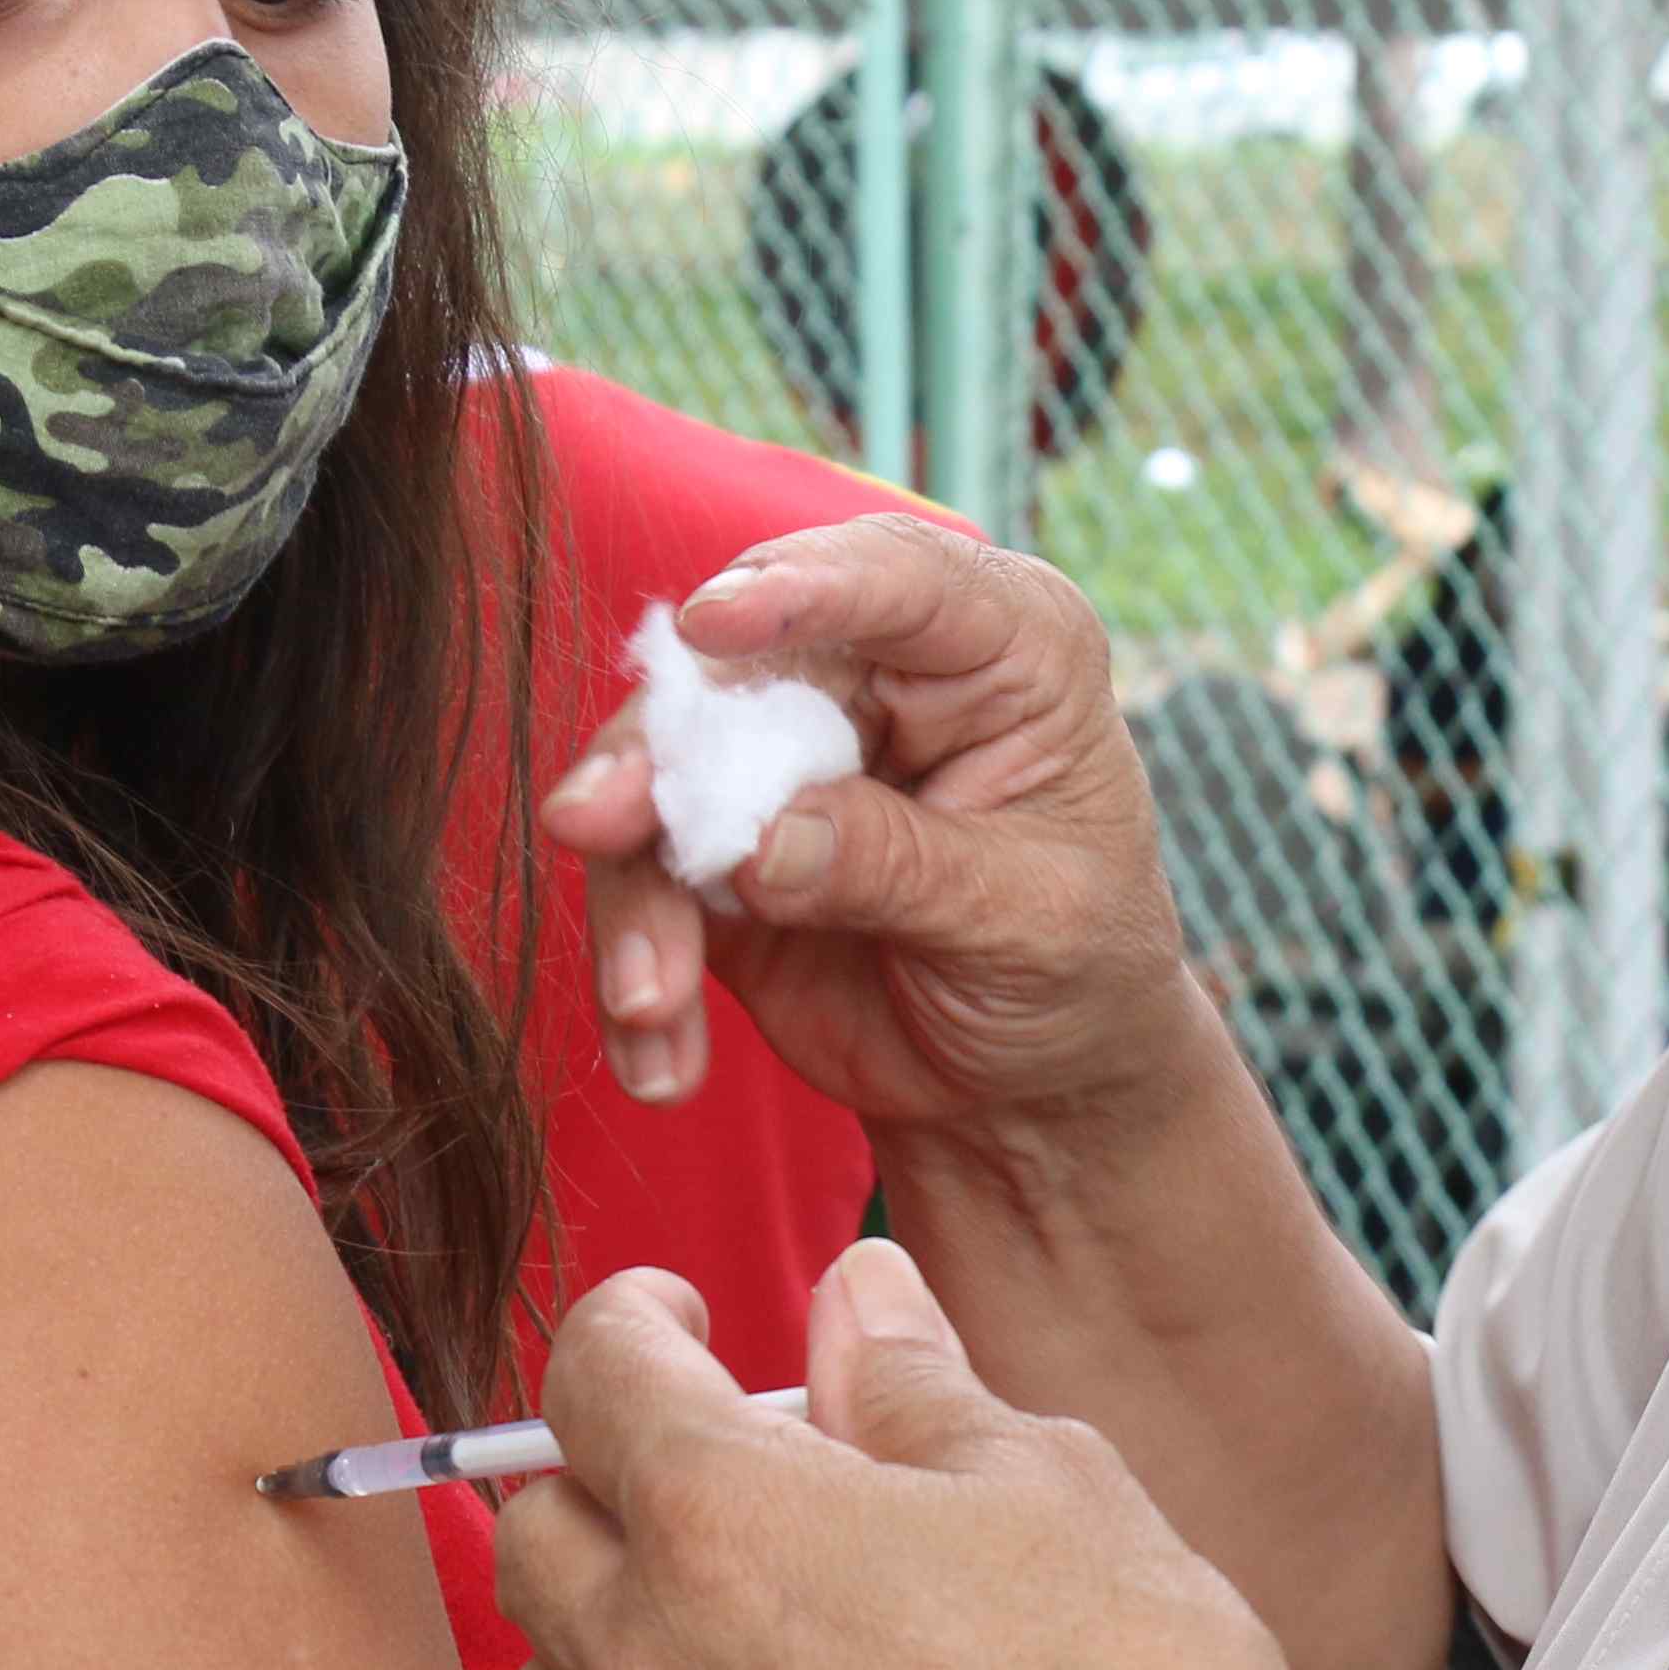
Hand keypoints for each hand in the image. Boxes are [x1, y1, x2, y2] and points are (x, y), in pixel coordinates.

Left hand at [494, 1246, 1386, 1669]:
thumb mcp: (1053, 1482)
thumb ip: (914, 1384)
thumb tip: (856, 1295)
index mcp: (725, 1515)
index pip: (591, 1374)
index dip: (631, 1322)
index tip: (677, 1323)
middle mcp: (649, 1665)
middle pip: (537, 1530)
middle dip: (610, 1478)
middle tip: (724, 1482)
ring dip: (608, 1641)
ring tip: (727, 1638)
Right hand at [537, 519, 1195, 1146]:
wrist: (1025, 1088)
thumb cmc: (1073, 972)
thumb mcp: (1024, 921)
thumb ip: (895, 866)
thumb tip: (754, 845)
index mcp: (1002, 647)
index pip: (901, 581)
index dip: (803, 588)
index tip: (710, 624)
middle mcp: (879, 674)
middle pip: (737, 670)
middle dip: (659, 756)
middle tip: (595, 826)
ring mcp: (784, 756)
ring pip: (662, 775)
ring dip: (637, 894)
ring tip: (649, 1002)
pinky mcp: (713, 845)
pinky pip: (638, 878)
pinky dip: (637, 967)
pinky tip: (664, 1062)